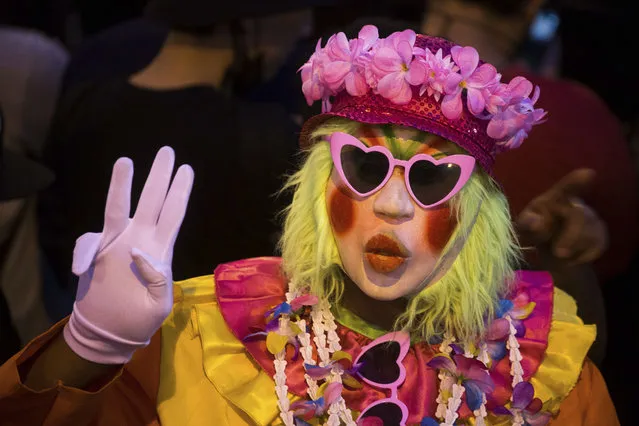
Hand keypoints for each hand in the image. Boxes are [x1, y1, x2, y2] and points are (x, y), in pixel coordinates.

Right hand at [63, 147, 193, 363]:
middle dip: (159, 176)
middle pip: (151, 201)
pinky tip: (83, 269)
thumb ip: (156, 278)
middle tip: (167, 150)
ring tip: (124, 160)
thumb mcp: (159, 303)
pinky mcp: (94, 255)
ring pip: (117, 208)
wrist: (110, 331)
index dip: (180, 192)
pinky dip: (84, 252)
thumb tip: (141, 253)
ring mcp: (116, 244)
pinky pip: (87, 244)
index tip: (186, 168)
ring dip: (121, 185)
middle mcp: (140, 239)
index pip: (173, 214)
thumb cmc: (140, 317)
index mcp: (161, 249)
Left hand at [516, 168, 607, 264]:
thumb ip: (527, 224)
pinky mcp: (601, 236)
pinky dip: (579, 257)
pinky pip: (595, 248)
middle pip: (579, 217)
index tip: (588, 173)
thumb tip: (536, 222)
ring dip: (571, 248)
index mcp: (555, 198)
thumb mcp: (524, 228)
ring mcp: (592, 220)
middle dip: (569, 237)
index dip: (576, 182)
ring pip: (589, 235)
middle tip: (558, 253)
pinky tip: (571, 254)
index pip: (566, 188)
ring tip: (558, 252)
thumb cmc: (535, 231)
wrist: (552, 252)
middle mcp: (576, 205)